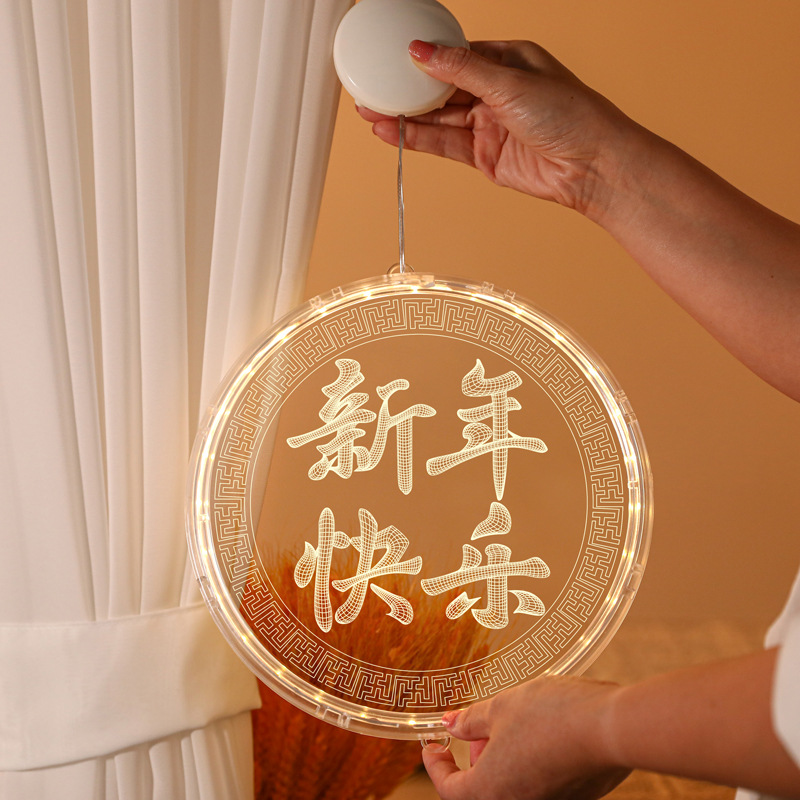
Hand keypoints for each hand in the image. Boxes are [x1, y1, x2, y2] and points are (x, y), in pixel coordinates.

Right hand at [358, 41, 635, 216]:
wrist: (591, 166)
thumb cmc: (570, 115)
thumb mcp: (509, 82)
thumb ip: (461, 70)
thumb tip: (422, 52)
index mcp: (507, 61)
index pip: (455, 56)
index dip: (423, 59)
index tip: (391, 60)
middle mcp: (496, 92)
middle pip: (441, 89)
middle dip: (407, 91)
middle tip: (372, 90)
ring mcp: (489, 125)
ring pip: (439, 119)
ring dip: (407, 118)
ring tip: (373, 113)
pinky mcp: (485, 157)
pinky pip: (445, 145)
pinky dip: (420, 140)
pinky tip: (395, 133)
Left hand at [422, 676, 629, 799]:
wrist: (611, 727)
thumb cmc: (552, 715)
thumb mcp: (501, 707)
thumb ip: (471, 720)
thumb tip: (450, 724)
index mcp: (491, 790)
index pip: (450, 789)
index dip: (436, 765)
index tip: (433, 746)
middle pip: (482, 789)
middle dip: (476, 757)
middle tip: (479, 728)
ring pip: (513, 785)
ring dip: (504, 757)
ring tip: (513, 721)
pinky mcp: (575, 797)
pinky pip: (540, 782)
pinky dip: (530, 760)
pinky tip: (541, 730)